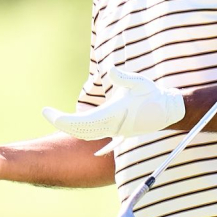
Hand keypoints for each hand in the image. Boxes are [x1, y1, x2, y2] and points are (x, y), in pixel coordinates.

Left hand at [42, 67, 184, 155]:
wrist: (170, 112)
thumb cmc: (153, 95)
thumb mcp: (139, 82)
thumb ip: (124, 78)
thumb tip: (111, 70)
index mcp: (110, 117)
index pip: (78, 123)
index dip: (60, 120)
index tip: (46, 111)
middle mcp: (110, 127)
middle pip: (79, 131)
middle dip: (61, 123)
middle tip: (46, 112)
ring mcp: (115, 132)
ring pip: (87, 135)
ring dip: (72, 128)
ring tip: (58, 119)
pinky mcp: (120, 132)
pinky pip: (100, 139)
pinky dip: (89, 138)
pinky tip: (86, 146)